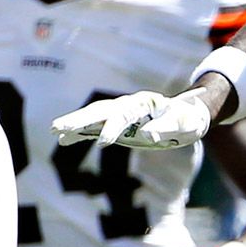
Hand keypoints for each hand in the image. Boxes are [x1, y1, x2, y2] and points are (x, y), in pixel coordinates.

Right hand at [51, 91, 211, 148]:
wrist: (190, 115)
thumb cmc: (189, 118)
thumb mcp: (184, 124)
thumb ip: (166, 127)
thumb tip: (148, 135)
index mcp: (144, 103)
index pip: (123, 115)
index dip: (113, 128)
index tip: (103, 144)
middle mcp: (129, 105)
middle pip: (100, 111)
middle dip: (80, 119)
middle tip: (59, 127)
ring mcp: (122, 114)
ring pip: (94, 116)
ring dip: (75, 123)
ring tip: (55, 130)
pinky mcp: (120, 125)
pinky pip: (96, 127)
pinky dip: (81, 133)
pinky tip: (64, 139)